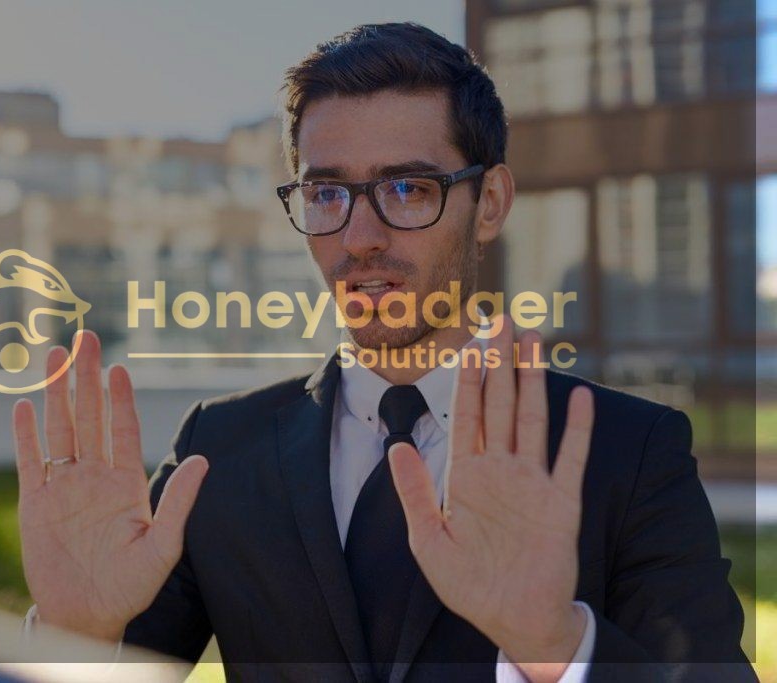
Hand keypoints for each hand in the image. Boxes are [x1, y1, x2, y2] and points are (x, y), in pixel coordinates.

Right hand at [13, 330, 208, 641]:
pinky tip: (24, 407)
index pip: (122, 429)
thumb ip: (178, 503)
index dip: (120, 398)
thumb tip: (205, 460)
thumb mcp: (162, 548)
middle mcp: (94, 477)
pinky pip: (30, 461)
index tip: (119, 368)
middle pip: (89, 416)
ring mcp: (64, 487)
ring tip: (54, 355)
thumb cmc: (130, 587)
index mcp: (125, 483)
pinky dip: (26, 435)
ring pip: (59, 429)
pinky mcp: (36, 503)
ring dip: (55, 393)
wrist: (86, 616)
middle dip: (87, 377)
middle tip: (86, 338)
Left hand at [389, 315, 592, 680]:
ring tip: (534, 341)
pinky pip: (572, 457)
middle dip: (500, 363)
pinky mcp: (563, 503)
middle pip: (501, 404)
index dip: (469, 377)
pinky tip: (578, 394)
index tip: (470, 342)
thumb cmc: (468, 586)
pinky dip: (577, 427)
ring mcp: (534, 483)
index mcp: (467, 476)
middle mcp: (502, 471)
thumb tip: (397, 446)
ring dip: (534, 379)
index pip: (467, 414)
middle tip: (502, 321)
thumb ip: (415, 492)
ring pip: (534, 419)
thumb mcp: (428, 540)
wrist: (513, 621)